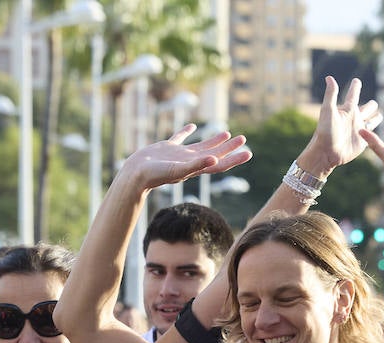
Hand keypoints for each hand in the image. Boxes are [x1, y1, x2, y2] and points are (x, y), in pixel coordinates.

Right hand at [118, 126, 250, 194]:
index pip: (219, 164)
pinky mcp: (167, 148)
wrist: (135, 174)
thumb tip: (215, 160)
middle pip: (215, 154)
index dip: (234, 159)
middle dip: (229, 148)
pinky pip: (180, 138)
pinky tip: (192, 127)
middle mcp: (190, 162)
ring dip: (214, 141)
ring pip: (201, 146)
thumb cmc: (155, 175)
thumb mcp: (178, 169)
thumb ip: (196, 165)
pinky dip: (187, 132)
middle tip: (243, 139)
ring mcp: (179, 155)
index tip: (248, 152)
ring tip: (227, 133)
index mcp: (195, 168)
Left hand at [302, 76, 381, 173]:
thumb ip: (331, 94)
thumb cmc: (325, 132)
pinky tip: (382, 134)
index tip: (357, 81)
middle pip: (366, 108)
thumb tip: (329, 77)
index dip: (355, 87)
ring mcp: (359, 130)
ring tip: (379, 115)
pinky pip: (373, 135)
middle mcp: (354, 118)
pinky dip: (377, 133)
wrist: (326, 153)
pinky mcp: (362, 142)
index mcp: (347, 110)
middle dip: (371, 105)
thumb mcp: (327, 111)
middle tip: (373, 103)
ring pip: (371, 121)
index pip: (353, 95)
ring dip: (376, 118)